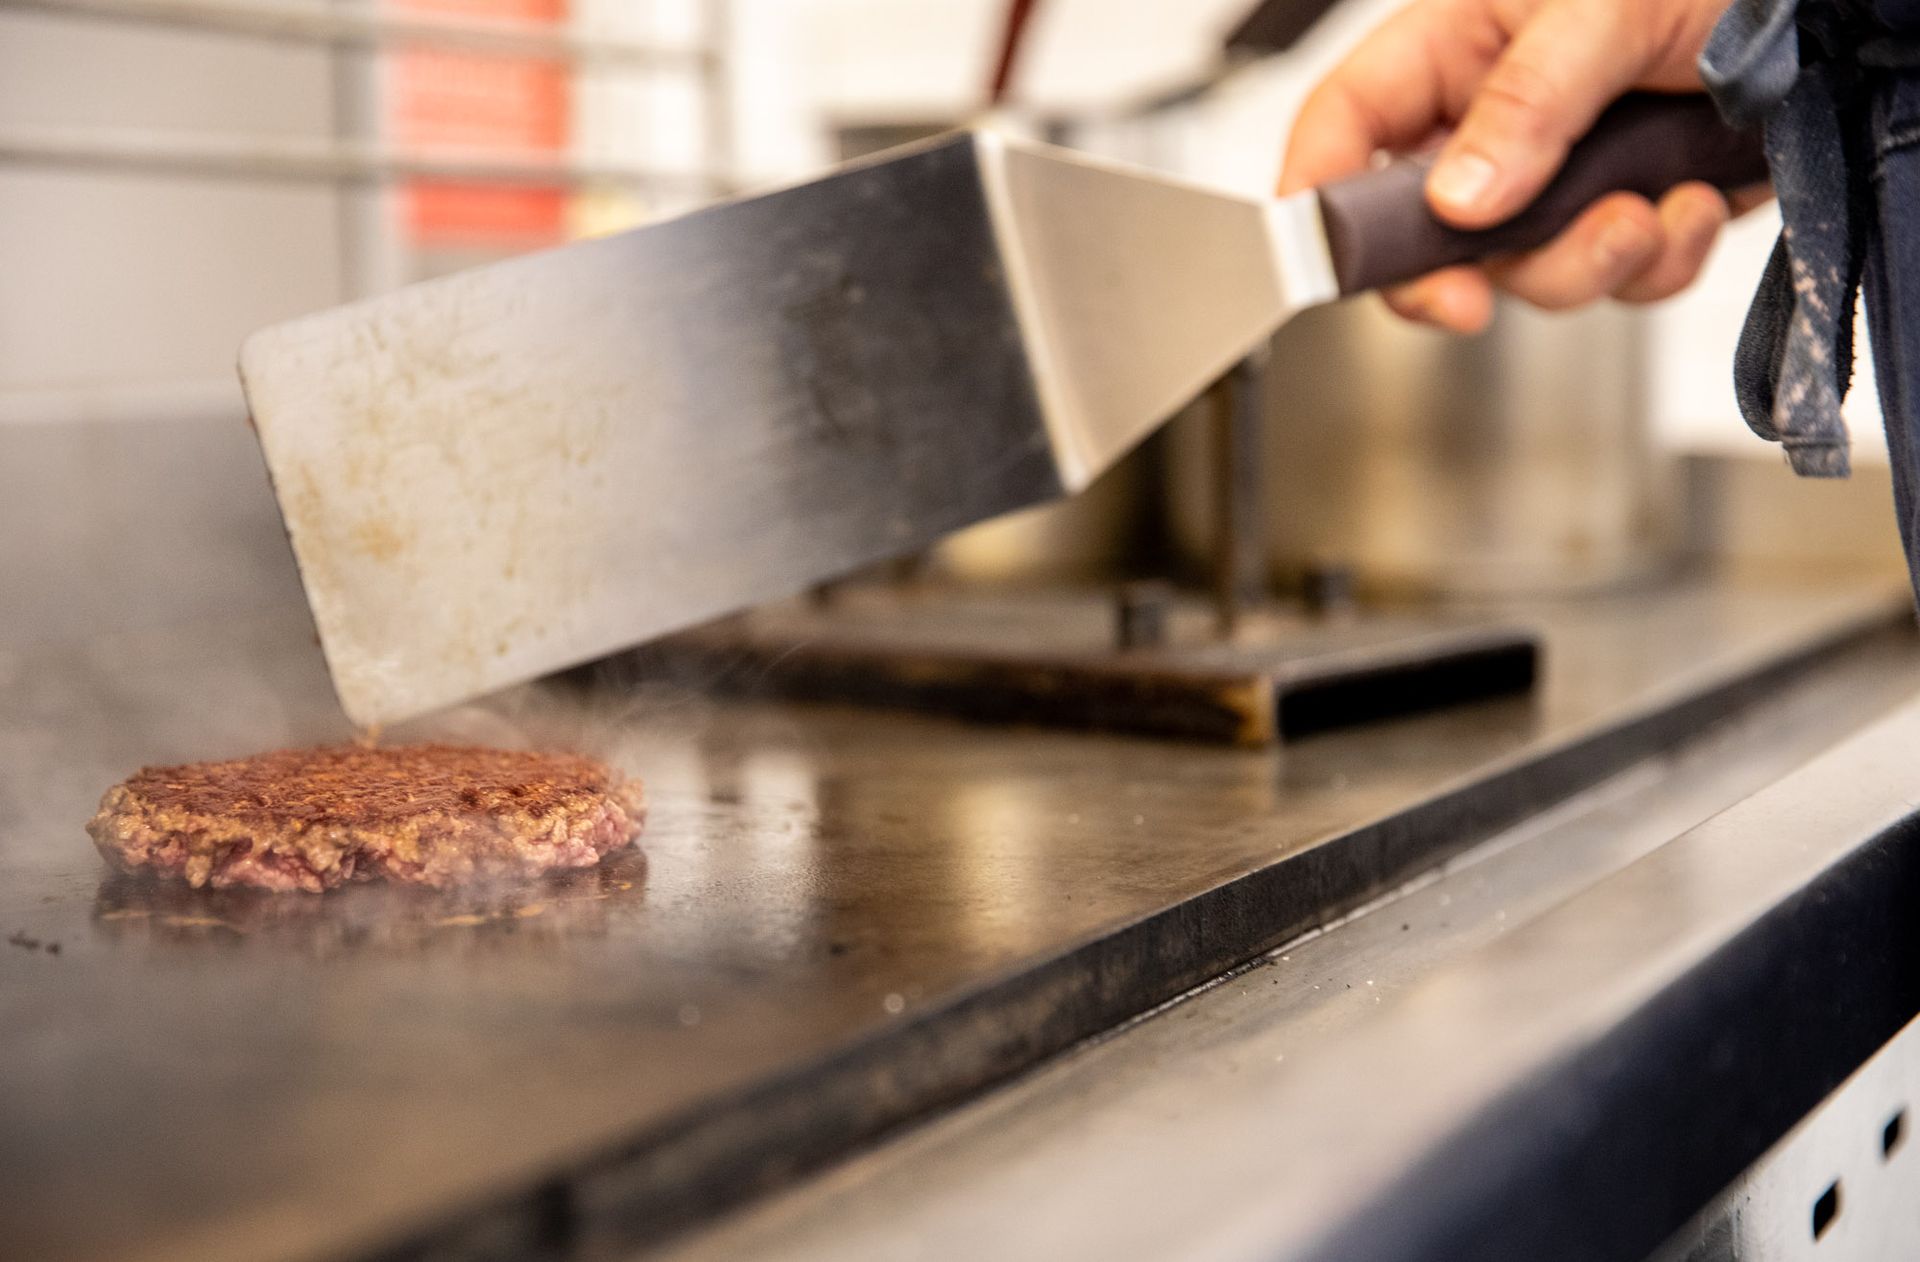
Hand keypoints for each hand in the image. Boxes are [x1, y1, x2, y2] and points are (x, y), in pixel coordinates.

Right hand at [1278, 0, 1757, 331]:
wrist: (1840, 16)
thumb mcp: (1606, 9)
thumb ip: (1525, 103)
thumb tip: (1458, 198)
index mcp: (1456, 47)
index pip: (1345, 127)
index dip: (1316, 199)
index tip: (1324, 265)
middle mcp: (1494, 121)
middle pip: (1423, 235)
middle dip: (1464, 273)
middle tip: (1475, 295)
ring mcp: (1558, 177)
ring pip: (1524, 273)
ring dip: (1587, 263)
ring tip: (1646, 212)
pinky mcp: (1626, 215)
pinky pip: (1613, 281)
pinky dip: (1657, 261)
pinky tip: (1692, 204)